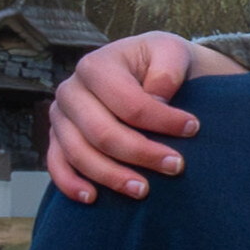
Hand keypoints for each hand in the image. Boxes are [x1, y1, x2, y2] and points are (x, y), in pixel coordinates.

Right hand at [42, 30, 219, 200]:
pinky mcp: (57, 138)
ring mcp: (60, 116)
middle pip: (102, 133)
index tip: (193, 129)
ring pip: (79, 153)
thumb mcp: (171, 52)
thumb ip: (167, 69)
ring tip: (144, 190)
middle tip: (176, 166)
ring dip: (111, 176)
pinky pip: (56, 164)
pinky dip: (70, 183)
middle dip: (141, 153)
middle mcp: (70, 91)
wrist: (144, 70)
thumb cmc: (160, 63)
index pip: (128, 103)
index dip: (162, 120)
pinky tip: (92, 198)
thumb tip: (156, 97)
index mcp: (95, 66)